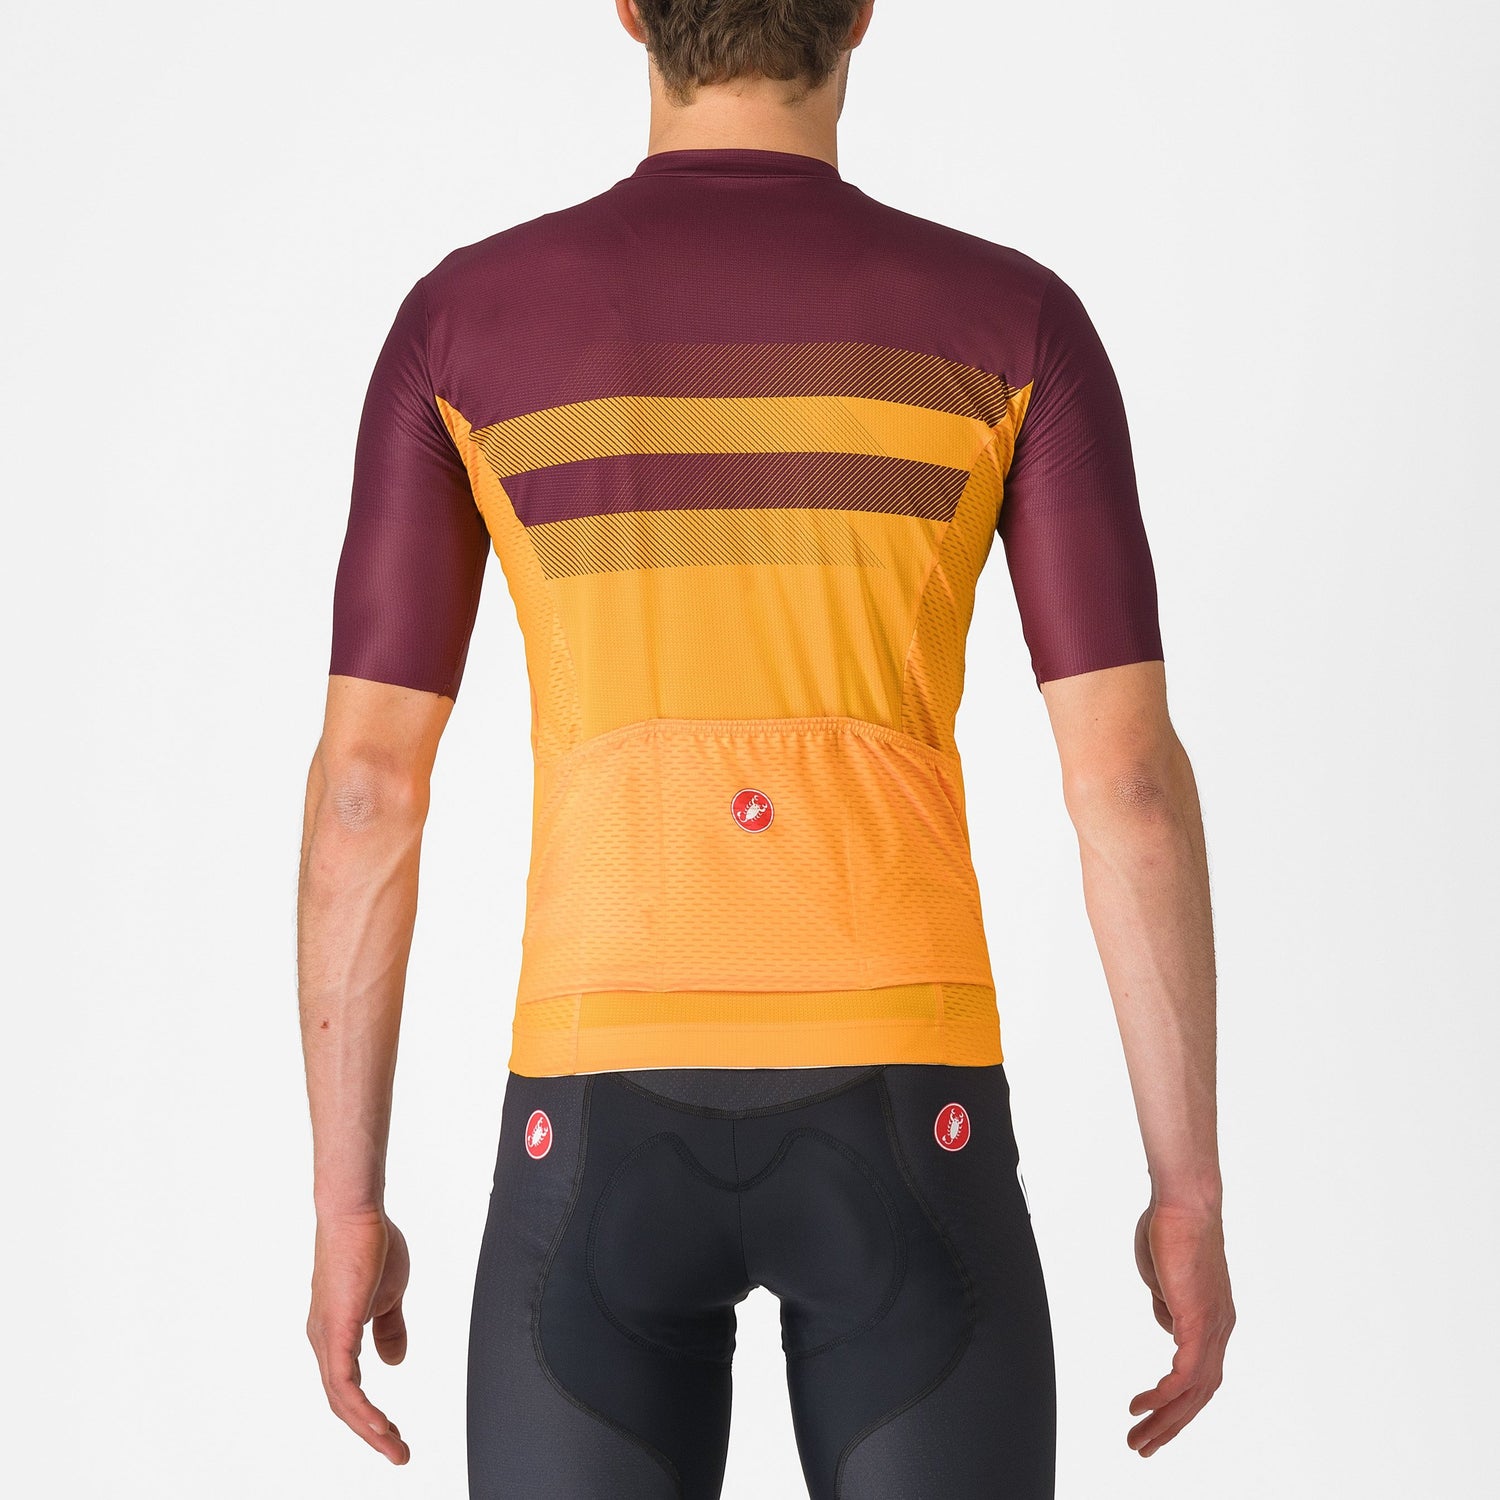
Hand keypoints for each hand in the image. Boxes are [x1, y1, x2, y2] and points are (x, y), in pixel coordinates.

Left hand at [307, 1209, 411, 1464]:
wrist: (357, 1213)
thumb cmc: (372, 1244)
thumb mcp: (389, 1295)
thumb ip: (390, 1329)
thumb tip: (393, 1363)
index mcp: (336, 1333)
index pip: (347, 1387)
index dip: (369, 1414)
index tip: (395, 1433)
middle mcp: (324, 1341)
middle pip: (342, 1402)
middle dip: (371, 1431)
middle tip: (399, 1452)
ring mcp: (326, 1337)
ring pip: (342, 1400)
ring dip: (369, 1428)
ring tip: (395, 1448)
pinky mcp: (335, 1330)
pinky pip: (344, 1383)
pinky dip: (361, 1409)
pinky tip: (379, 1424)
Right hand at [1127, 1201, 1234, 1456]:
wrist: (1184, 1203)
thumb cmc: (1171, 1228)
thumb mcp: (1163, 1275)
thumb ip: (1167, 1302)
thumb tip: (1167, 1320)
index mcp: (1213, 1318)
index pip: (1200, 1374)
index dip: (1178, 1401)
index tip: (1151, 1415)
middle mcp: (1219, 1328)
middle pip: (1199, 1394)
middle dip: (1170, 1425)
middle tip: (1142, 1446)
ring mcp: (1211, 1327)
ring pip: (1192, 1392)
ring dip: (1165, 1420)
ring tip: (1137, 1439)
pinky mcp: (1197, 1321)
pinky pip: (1184, 1372)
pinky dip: (1164, 1395)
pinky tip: (1144, 1405)